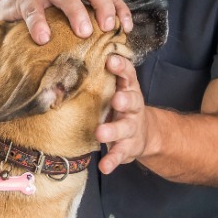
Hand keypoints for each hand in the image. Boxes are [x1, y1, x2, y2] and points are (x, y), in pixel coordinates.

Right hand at [0, 0, 132, 44]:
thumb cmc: (47, 18)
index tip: (126, 29)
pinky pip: (33, 10)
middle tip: (107, 28)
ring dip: (77, 13)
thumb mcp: (70, 18)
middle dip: (102, 6)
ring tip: (84, 33)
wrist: (7, 13)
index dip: (119, 9)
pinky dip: (39, 23)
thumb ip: (89, 24)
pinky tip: (44, 39)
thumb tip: (115, 47)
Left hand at [95, 55, 153, 174]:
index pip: (128, 74)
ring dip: (113, 130)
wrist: (145, 134)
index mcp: (128, 88)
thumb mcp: (116, 88)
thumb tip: (72, 50)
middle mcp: (133, 106)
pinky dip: (112, 161)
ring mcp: (131, 128)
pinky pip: (120, 154)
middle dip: (125, 100)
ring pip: (125, 128)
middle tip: (117, 99)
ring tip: (101, 133)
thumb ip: (102, 74)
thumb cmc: (121, 105)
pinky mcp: (128, 147)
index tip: (111, 60)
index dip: (122, 67)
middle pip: (132, 101)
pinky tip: (104, 167)